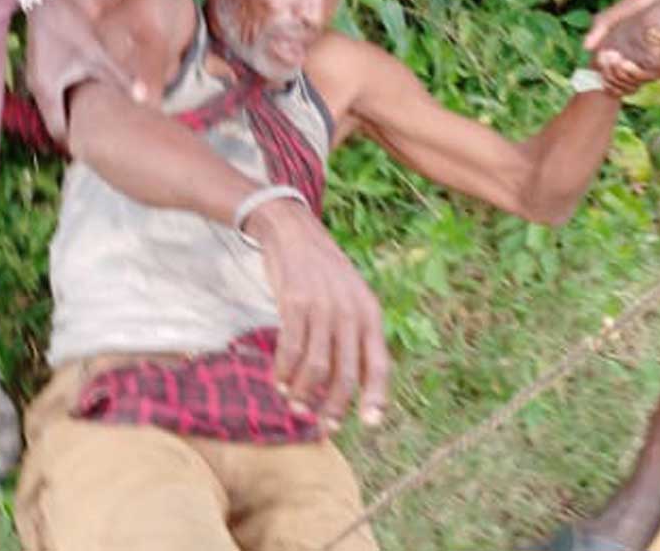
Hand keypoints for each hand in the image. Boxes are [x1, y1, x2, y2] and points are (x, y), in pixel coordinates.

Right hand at [24, 0, 143, 139]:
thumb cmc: (69, 24)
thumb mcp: (97, 53)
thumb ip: (119, 78)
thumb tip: (144, 99)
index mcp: (48, 91)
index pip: (59, 131)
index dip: (77, 144)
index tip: (96, 152)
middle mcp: (37, 89)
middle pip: (56, 122)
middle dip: (76, 133)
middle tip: (100, 145)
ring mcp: (36, 78)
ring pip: (54, 108)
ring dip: (72, 116)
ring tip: (96, 127)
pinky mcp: (41, 68)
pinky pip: (53, 95)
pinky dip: (68, 102)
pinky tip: (87, 101)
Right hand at [246, 199, 388, 430]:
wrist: (294, 233)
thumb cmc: (324, 274)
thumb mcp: (352, 299)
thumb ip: (357, 336)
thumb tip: (358, 384)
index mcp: (370, 314)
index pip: (378, 363)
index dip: (376, 396)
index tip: (371, 422)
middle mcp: (350, 312)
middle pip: (345, 373)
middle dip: (335, 406)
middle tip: (325, 426)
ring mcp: (322, 308)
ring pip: (316, 367)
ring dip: (305, 393)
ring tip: (296, 405)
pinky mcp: (294, 303)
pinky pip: (291, 349)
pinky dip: (285, 372)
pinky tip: (280, 381)